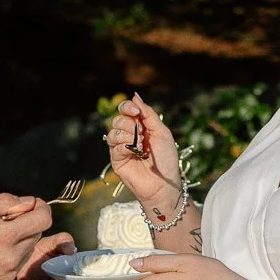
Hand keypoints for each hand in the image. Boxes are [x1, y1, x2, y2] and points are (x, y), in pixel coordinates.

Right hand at [0, 194, 52, 279]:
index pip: (43, 219)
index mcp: (5, 236)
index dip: (41, 208)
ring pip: (29, 249)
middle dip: (27, 223)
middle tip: (5, 221)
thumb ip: (5, 201)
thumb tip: (27, 202)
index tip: (32, 205)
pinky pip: (18, 264)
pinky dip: (12, 255)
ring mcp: (9, 272)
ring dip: (21, 240)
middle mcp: (11, 257)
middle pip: (37, 233)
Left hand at [15, 232, 91, 279]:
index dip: (94, 275)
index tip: (88, 267)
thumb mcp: (48, 246)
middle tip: (73, 275)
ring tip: (57, 279)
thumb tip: (71, 248)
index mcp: (79, 276)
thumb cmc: (35, 261)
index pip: (94, 279)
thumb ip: (61, 241)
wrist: (15, 277)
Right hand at [105, 93, 181, 213]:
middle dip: (129, 123)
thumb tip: (135, 96)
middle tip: (142, 134)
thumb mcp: (161, 132)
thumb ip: (148, 114)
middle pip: (118, 118)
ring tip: (140, 145)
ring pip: (113, 130)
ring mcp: (121, 147)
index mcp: (140, 126)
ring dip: (127, 135)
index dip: (128, 107)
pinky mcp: (116, 159)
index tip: (136, 112)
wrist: (163, 184)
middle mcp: (129, 135)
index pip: (126, 109)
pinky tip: (135, 152)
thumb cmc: (166, 159)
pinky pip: (113, 144)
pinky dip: (124, 145)